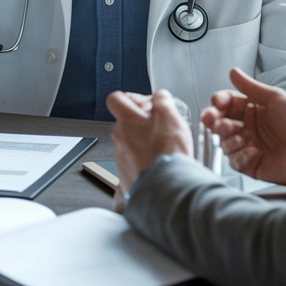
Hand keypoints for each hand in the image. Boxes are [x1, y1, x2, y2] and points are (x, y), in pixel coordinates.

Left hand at [106, 90, 193, 212]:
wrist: (164, 188)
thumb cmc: (165, 153)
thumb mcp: (170, 116)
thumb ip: (162, 100)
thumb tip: (159, 97)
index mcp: (126, 121)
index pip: (115, 99)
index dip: (131, 98)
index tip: (145, 104)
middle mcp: (119, 139)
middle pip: (127, 122)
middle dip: (144, 122)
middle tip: (162, 127)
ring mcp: (121, 159)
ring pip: (132, 143)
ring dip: (146, 142)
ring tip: (165, 148)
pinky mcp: (127, 175)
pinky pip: (135, 161)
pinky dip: (147, 160)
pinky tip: (161, 162)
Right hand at [200, 68, 285, 185]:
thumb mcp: (274, 98)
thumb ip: (250, 87)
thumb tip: (232, 71)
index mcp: (250, 110)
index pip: (226, 104)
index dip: (218, 103)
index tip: (217, 102)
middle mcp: (246, 128)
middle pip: (220, 124)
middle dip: (214, 121)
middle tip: (213, 120)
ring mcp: (247, 147)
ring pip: (224, 143)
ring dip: (228, 140)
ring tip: (240, 138)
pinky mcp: (251, 165)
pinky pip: (235, 162)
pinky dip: (241, 156)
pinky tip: (254, 152)